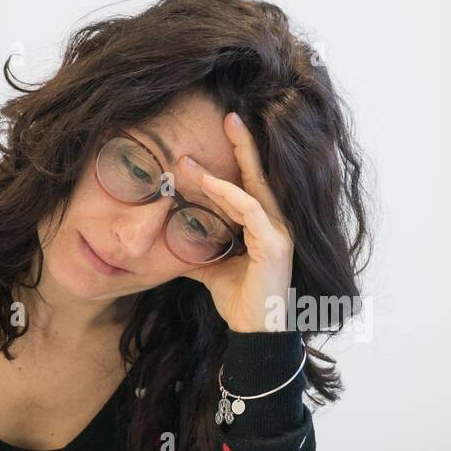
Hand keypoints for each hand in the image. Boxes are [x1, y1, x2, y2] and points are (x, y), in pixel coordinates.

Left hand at [176, 112, 293, 332]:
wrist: (255, 335)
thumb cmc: (240, 301)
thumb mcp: (212, 268)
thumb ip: (198, 250)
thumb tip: (171, 241)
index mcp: (266, 226)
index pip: (251, 185)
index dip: (237, 159)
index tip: (219, 133)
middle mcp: (278, 224)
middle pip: (259, 176)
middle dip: (243, 145)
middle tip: (227, 115)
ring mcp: (279, 233)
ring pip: (250, 190)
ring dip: (217, 174)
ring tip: (187, 161)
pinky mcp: (275, 246)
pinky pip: (250, 211)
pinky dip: (227, 196)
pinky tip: (207, 185)